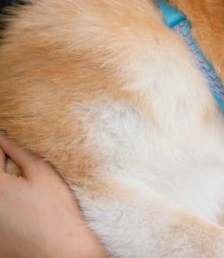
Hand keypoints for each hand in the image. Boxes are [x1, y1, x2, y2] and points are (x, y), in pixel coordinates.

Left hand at [0, 134, 105, 257]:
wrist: (60, 253)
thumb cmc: (57, 213)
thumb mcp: (44, 175)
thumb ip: (20, 152)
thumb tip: (5, 135)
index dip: (2, 143)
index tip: (7, 134)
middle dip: (3, 165)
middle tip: (21, 172)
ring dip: (6, 184)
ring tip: (22, 189)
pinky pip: (0, 214)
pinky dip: (7, 207)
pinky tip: (21, 208)